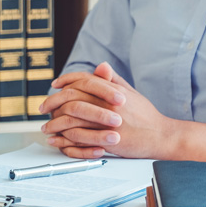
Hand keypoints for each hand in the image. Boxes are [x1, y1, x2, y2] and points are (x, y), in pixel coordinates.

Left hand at [44, 63, 172, 158]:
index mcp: (112, 90)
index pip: (83, 80)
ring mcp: (107, 121)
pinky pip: (79, 138)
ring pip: (72, 118)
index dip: (66, 80)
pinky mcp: (107, 139)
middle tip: (43, 108)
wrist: (162, 136)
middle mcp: (108, 103)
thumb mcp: (131, 93)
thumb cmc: (146, 116)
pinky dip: (64, 139)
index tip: (55, 84)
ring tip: (47, 127)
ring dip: (55, 123)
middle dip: (53, 102)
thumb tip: (100, 65)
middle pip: (72, 97)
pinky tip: (57, 140)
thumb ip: (113, 80)